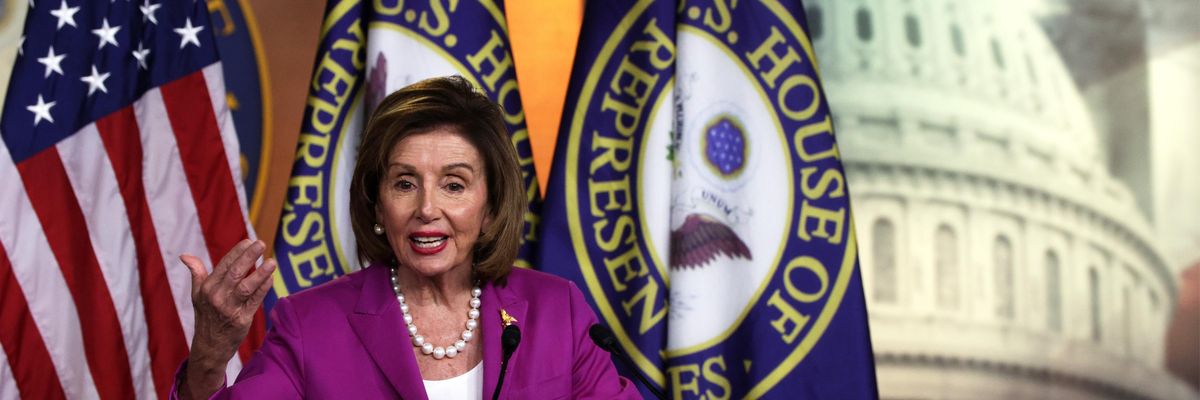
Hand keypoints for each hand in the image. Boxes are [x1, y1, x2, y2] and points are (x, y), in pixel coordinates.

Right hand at [178, 239, 275, 398]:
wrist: (210, 346)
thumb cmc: (206, 316)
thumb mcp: (197, 295)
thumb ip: (196, 273)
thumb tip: (184, 255)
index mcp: (207, 288)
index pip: (223, 265)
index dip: (236, 252)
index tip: (248, 241)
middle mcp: (217, 297)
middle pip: (235, 273)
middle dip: (249, 257)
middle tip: (261, 244)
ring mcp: (229, 309)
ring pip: (246, 287)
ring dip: (260, 274)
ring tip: (272, 262)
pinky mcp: (241, 320)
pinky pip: (254, 301)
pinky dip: (263, 289)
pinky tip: (271, 278)